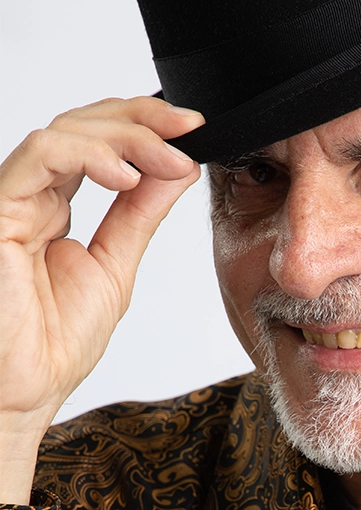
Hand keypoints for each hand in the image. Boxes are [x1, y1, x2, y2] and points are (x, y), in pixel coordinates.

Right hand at [0, 97, 203, 503]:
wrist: (26, 392)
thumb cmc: (55, 341)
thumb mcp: (117, 263)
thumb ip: (140, 213)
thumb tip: (177, 167)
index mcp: (57, 204)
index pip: (100, 142)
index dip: (146, 126)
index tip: (194, 129)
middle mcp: (33, 194)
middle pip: (83, 123)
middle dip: (143, 117)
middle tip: (190, 126)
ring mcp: (13, 199)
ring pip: (65, 131)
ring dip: (128, 135)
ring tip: (172, 156)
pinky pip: (40, 157)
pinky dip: (89, 155)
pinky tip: (128, 174)